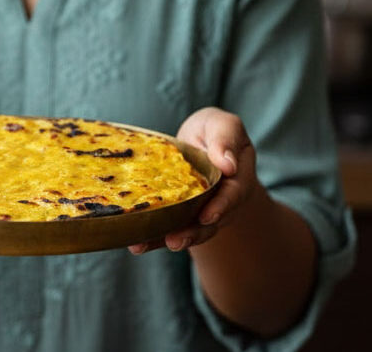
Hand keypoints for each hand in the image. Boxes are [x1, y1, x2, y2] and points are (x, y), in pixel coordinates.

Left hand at [127, 107, 262, 254]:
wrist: (200, 144)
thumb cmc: (212, 132)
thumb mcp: (221, 125)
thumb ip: (226, 139)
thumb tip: (228, 165)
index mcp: (236, 178)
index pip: (232, 194)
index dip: (221, 206)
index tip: (207, 215)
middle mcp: (221, 201)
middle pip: (210, 221)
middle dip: (192, 233)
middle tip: (175, 241)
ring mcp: (201, 211)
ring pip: (189, 230)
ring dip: (168, 239)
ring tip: (144, 246)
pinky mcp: (181, 216)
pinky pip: (170, 229)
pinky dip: (154, 238)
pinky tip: (135, 244)